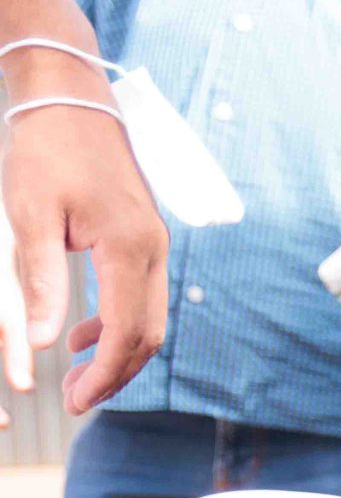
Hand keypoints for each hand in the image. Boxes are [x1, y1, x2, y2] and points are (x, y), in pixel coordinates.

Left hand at [2, 102, 165, 418]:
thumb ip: (41, 281)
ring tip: (77, 377)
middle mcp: (153, 250)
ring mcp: (154, 244)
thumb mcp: (30, 214)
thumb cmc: (44, 147)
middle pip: (149, 334)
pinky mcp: (144, 237)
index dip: (103, 374)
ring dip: (118, 353)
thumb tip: (41, 344)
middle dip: (115, 374)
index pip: (126, 332)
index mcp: (129, 247)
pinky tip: (80, 333)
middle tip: (75, 402)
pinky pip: (142, 296)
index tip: (75, 402)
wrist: (69, 95)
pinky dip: (117, 325)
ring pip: (149, 319)